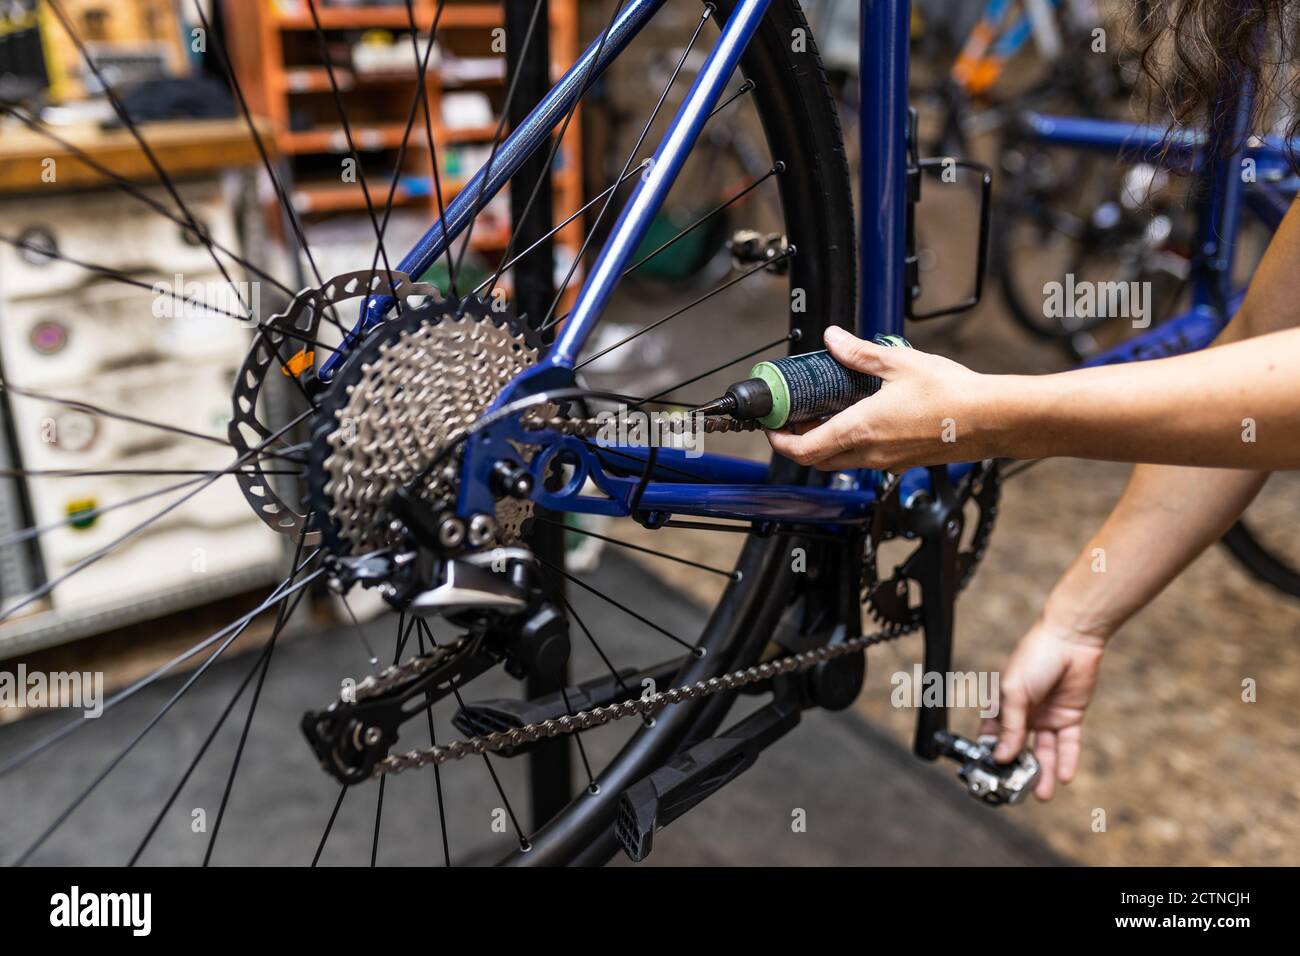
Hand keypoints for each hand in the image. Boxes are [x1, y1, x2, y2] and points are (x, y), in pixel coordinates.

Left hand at [765, 326, 996, 471]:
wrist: (992, 419)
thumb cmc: (952, 394)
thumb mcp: (898, 362)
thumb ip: (858, 352)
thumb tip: (832, 338)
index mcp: (861, 430)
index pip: (803, 450)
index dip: (780, 442)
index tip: (773, 426)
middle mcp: (871, 453)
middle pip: (818, 461)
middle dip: (800, 443)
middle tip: (795, 419)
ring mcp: (888, 463)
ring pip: (843, 462)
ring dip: (826, 445)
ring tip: (826, 415)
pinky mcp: (904, 463)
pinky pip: (867, 460)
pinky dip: (853, 445)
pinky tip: (863, 420)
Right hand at [981, 617, 1106, 800]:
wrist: (1071, 640)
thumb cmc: (1034, 656)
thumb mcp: (1014, 692)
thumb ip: (1010, 726)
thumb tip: (1002, 755)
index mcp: (1001, 705)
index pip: (993, 738)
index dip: (992, 756)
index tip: (992, 776)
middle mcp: (1023, 714)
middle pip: (1019, 749)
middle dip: (1019, 771)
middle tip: (1019, 791)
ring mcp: (1046, 717)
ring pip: (1043, 751)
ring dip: (1044, 773)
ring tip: (1042, 794)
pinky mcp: (1069, 717)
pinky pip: (1067, 744)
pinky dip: (1066, 760)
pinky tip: (1064, 776)